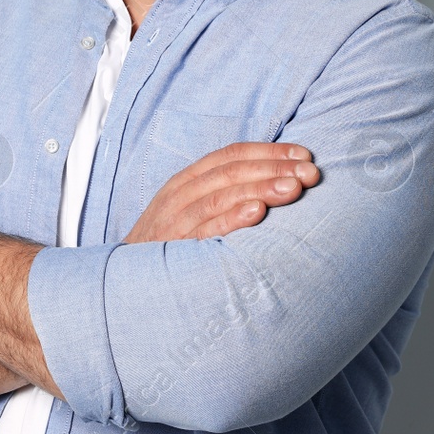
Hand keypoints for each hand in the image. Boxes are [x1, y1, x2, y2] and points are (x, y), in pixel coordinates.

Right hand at [125, 142, 320, 243]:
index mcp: (187, 180)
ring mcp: (176, 220)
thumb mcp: (189, 210)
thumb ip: (222, 194)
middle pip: (232, 171)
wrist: (123, 281)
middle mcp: (181, 194)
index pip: (232, 155)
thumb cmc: (169, 244)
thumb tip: (276, 182)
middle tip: (310, 173)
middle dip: (275, 168)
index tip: (304, 155)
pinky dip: (232, 218)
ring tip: (293, 188)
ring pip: (222, 195)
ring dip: (261, 188)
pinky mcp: (174, 248)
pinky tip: (257, 212)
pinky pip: (205, 229)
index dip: (269, 152)